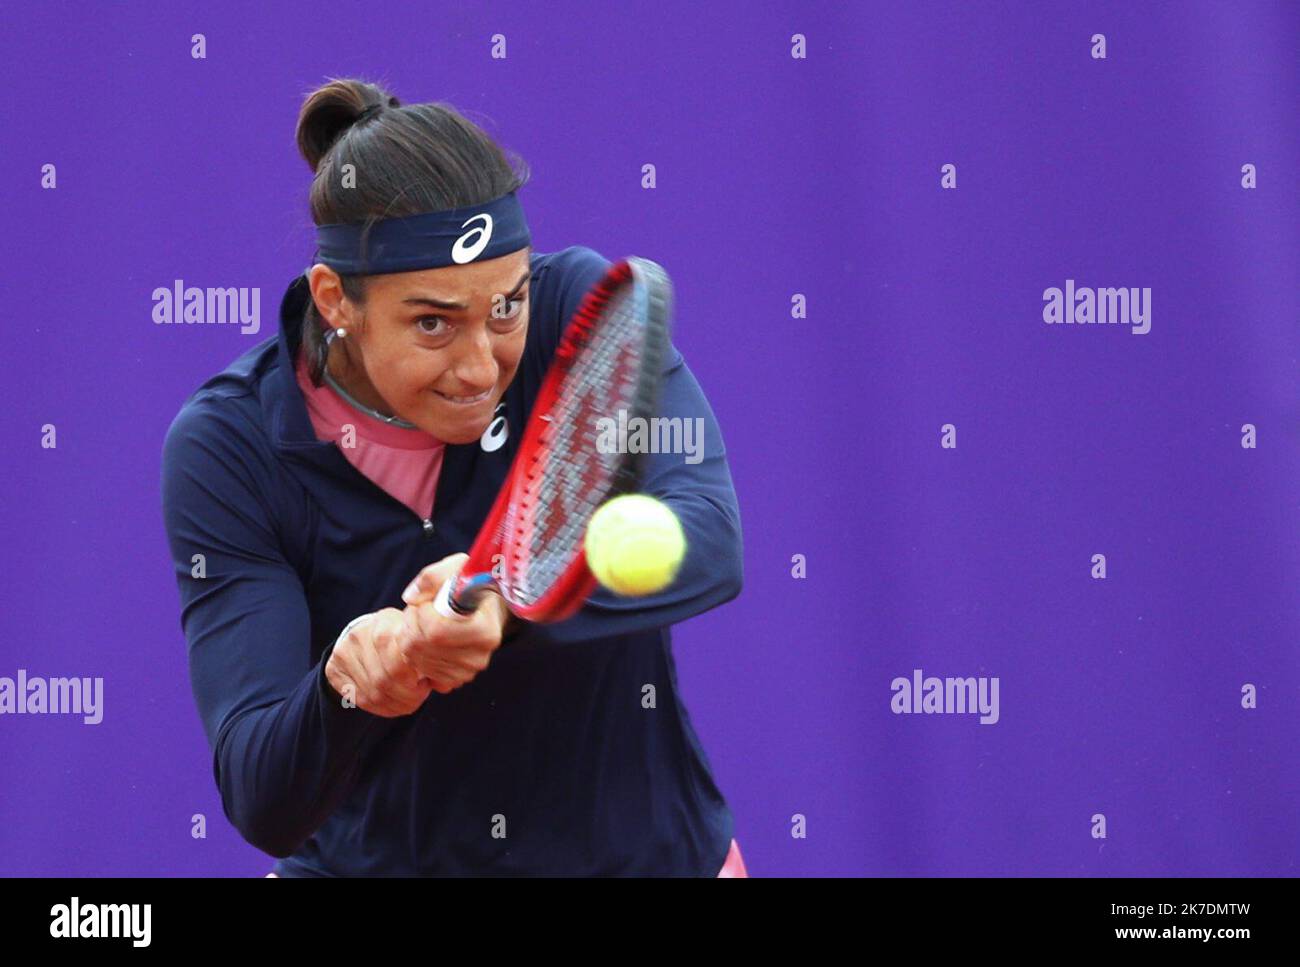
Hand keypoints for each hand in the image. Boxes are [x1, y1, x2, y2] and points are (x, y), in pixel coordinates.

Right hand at [324, 608, 435, 716]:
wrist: (362, 631)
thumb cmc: (397, 635)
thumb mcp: (414, 635)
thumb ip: (427, 655)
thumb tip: (443, 684)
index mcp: (383, 626)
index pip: (399, 667)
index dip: (415, 683)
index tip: (425, 683)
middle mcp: (359, 639)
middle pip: (385, 683)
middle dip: (408, 696)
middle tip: (419, 694)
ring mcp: (344, 655)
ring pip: (374, 695)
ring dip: (397, 704)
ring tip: (409, 699)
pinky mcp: (334, 670)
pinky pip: (361, 700)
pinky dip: (383, 708)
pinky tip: (394, 703)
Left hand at [399, 553, 511, 691]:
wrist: (488, 606)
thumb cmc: (474, 585)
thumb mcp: (458, 568)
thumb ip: (433, 576)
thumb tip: (411, 598)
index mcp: (485, 630)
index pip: (436, 631)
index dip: (421, 613)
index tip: (426, 601)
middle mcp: (480, 656)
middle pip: (422, 646)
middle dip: (411, 624)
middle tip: (418, 610)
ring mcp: (469, 670)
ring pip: (417, 659)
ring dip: (410, 638)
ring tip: (423, 622)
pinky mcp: (457, 679)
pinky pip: (423, 671)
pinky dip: (417, 656)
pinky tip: (427, 641)